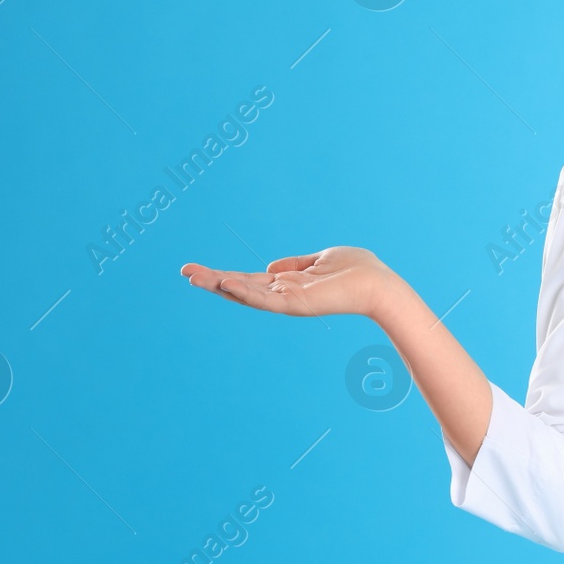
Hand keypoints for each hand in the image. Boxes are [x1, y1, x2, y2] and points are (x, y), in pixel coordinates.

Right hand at [180, 246, 394, 318]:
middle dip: (212, 280)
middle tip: (184, 272)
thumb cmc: (356, 270)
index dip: (223, 275)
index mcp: (286, 284)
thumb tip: (270, 267)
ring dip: (220, 286)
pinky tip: (226, 284)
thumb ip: (294, 264)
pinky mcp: (297, 304)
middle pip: (240, 287)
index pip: (248, 280)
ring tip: (195, 278)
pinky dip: (246, 292)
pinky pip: (266, 300)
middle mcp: (283, 294)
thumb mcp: (320, 259)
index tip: (197, 269)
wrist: (378, 284)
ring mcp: (288, 300)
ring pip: (247, 294)